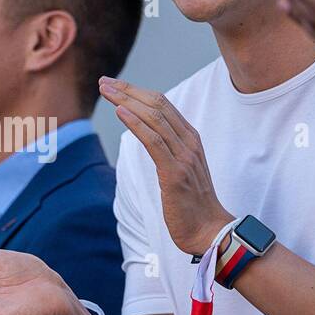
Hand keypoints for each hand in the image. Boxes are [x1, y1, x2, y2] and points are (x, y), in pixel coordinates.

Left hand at [97, 75, 230, 255]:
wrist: (210, 232)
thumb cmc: (192, 205)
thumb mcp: (180, 171)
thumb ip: (168, 151)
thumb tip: (148, 139)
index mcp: (191, 139)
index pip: (163, 105)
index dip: (137, 92)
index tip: (115, 86)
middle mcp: (189, 142)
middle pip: (157, 105)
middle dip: (128, 91)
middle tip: (104, 82)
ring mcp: (184, 156)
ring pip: (154, 118)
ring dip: (126, 101)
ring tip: (106, 91)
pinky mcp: (175, 173)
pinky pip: (154, 141)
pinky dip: (136, 123)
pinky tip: (120, 112)